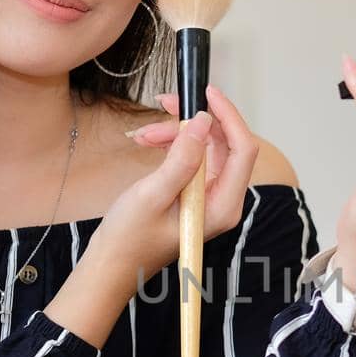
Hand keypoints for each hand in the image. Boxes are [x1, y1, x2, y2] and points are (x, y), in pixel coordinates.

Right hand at [105, 84, 260, 276]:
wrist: (112, 263)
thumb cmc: (129, 239)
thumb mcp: (152, 194)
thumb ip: (181, 159)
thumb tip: (203, 122)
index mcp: (223, 206)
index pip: (243, 151)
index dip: (229, 117)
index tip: (208, 93)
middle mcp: (222, 201)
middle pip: (225, 145)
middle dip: (196, 122)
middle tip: (167, 104)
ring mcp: (209, 197)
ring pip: (205, 148)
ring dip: (177, 134)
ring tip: (145, 135)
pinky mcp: (194, 194)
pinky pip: (192, 158)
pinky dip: (171, 145)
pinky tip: (147, 143)